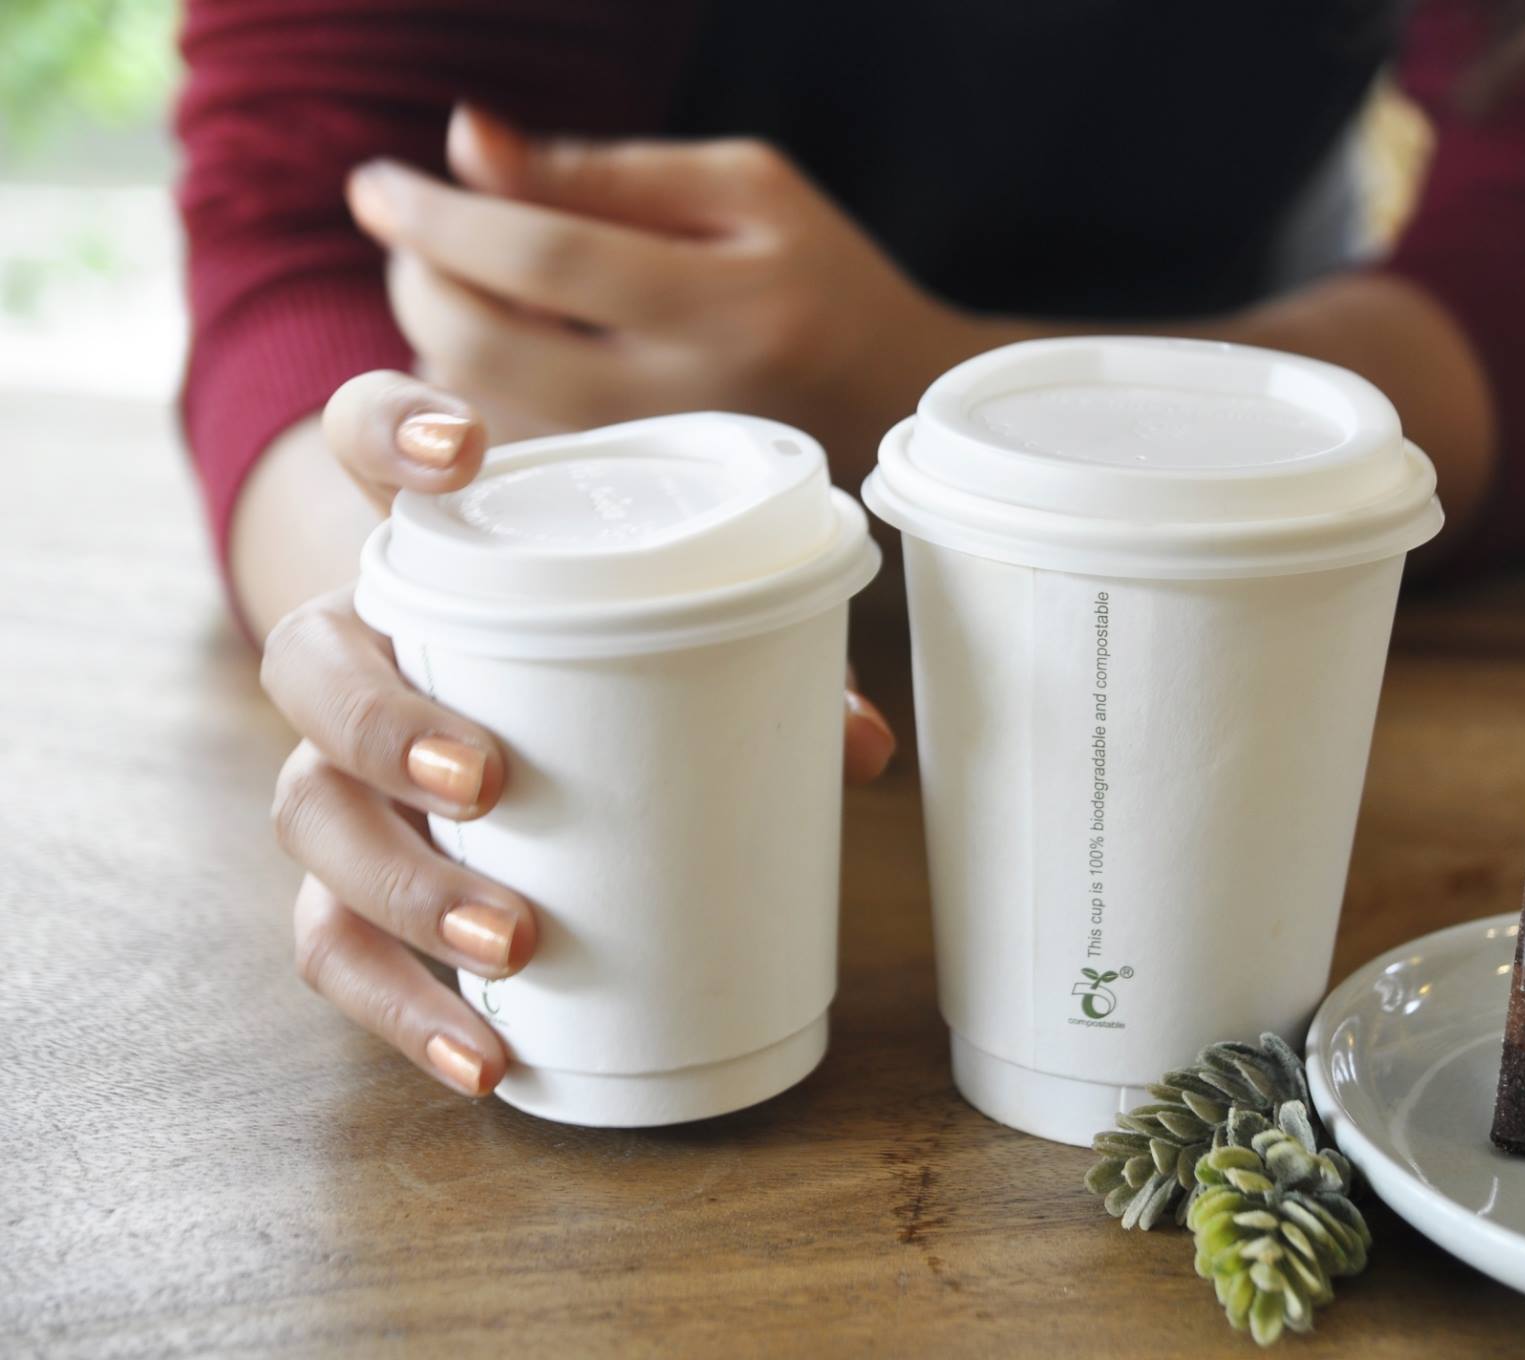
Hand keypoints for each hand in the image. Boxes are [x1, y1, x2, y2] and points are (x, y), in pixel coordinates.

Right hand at [262, 372, 895, 1096]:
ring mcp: (333, 767)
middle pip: (309, 664)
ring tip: (513, 940)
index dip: (386, 428)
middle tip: (494, 782)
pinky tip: (486, 1060)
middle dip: (388, 724)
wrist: (476, 706)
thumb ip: (760, 667)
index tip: (460, 450)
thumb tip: (864, 748)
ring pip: (308, 815)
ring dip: (404, 886)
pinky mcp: (342, 879)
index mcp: (425, 554)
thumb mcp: (664, 635)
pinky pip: (332, 946)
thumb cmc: (588, 654)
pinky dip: (401, 1011)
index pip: (357, 443)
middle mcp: (350, 648)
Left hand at [343, 106, 989, 473]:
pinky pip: (507, 451)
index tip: (376, 181)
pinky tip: (508, 347)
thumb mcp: (746, 190)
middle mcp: (689, 404)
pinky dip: (475, 391)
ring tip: (472, 279)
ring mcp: (656, 473)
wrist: (896, 409)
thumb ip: (605, 169)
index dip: (442, 216)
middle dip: (418, 278)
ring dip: (437, 334)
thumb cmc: (820, 281)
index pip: (547, 256)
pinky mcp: (634, 514)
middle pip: (487, 347)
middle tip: (414, 232)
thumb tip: (468, 140)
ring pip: (482, 409)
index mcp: (730, 307)